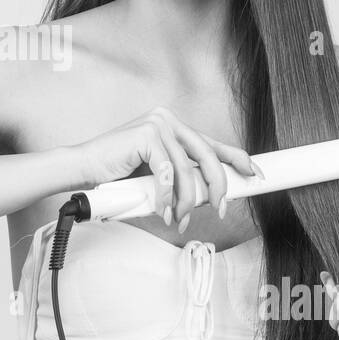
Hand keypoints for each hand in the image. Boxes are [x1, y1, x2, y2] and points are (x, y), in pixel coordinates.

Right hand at [69, 106, 263, 228]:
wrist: (83, 168)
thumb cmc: (117, 174)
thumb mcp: (157, 175)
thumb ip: (180, 176)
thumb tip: (211, 194)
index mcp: (174, 127)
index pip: (213, 143)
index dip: (238, 158)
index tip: (256, 173)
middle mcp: (168, 120)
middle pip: (208, 156)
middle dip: (217, 187)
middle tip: (220, 209)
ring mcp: (157, 124)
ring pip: (187, 170)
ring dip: (186, 201)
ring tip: (179, 219)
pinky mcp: (146, 135)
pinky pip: (167, 173)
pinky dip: (166, 197)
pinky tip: (162, 210)